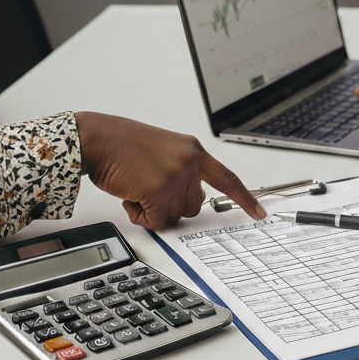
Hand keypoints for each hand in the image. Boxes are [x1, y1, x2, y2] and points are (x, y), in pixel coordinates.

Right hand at [74, 111, 265, 228]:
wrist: (99, 138)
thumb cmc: (123, 144)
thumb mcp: (164, 151)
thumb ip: (181, 171)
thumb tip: (185, 201)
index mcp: (193, 150)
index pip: (227, 178)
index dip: (244, 198)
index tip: (259, 213)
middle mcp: (189, 162)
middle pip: (194, 206)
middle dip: (170, 205)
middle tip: (148, 189)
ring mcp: (176, 176)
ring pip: (173, 216)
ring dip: (152, 210)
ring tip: (136, 187)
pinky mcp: (158, 191)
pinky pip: (155, 221)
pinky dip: (139, 215)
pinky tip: (129, 195)